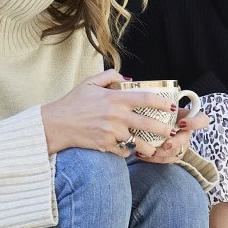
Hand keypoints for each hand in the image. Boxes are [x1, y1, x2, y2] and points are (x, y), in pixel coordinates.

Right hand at [41, 70, 177, 156]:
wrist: (56, 124)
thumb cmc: (73, 102)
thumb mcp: (90, 83)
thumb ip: (110, 77)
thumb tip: (127, 79)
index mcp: (115, 98)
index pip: (145, 98)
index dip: (162, 102)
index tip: (171, 105)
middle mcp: (116, 116)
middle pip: (149, 124)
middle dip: (164, 129)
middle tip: (171, 130)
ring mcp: (111, 133)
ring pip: (139, 143)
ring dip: (149, 147)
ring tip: (154, 148)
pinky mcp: (105, 146)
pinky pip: (124, 151)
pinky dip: (128, 151)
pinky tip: (130, 149)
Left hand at [139, 108, 209, 164]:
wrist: (151, 122)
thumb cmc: (157, 110)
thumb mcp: (160, 104)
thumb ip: (161, 102)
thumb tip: (155, 100)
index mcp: (188, 117)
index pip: (202, 120)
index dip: (195, 123)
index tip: (181, 123)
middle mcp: (187, 132)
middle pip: (186, 139)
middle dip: (175, 143)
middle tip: (165, 145)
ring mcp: (181, 144)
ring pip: (176, 152)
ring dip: (161, 153)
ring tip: (145, 151)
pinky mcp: (174, 154)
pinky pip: (167, 160)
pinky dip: (154, 159)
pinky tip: (142, 155)